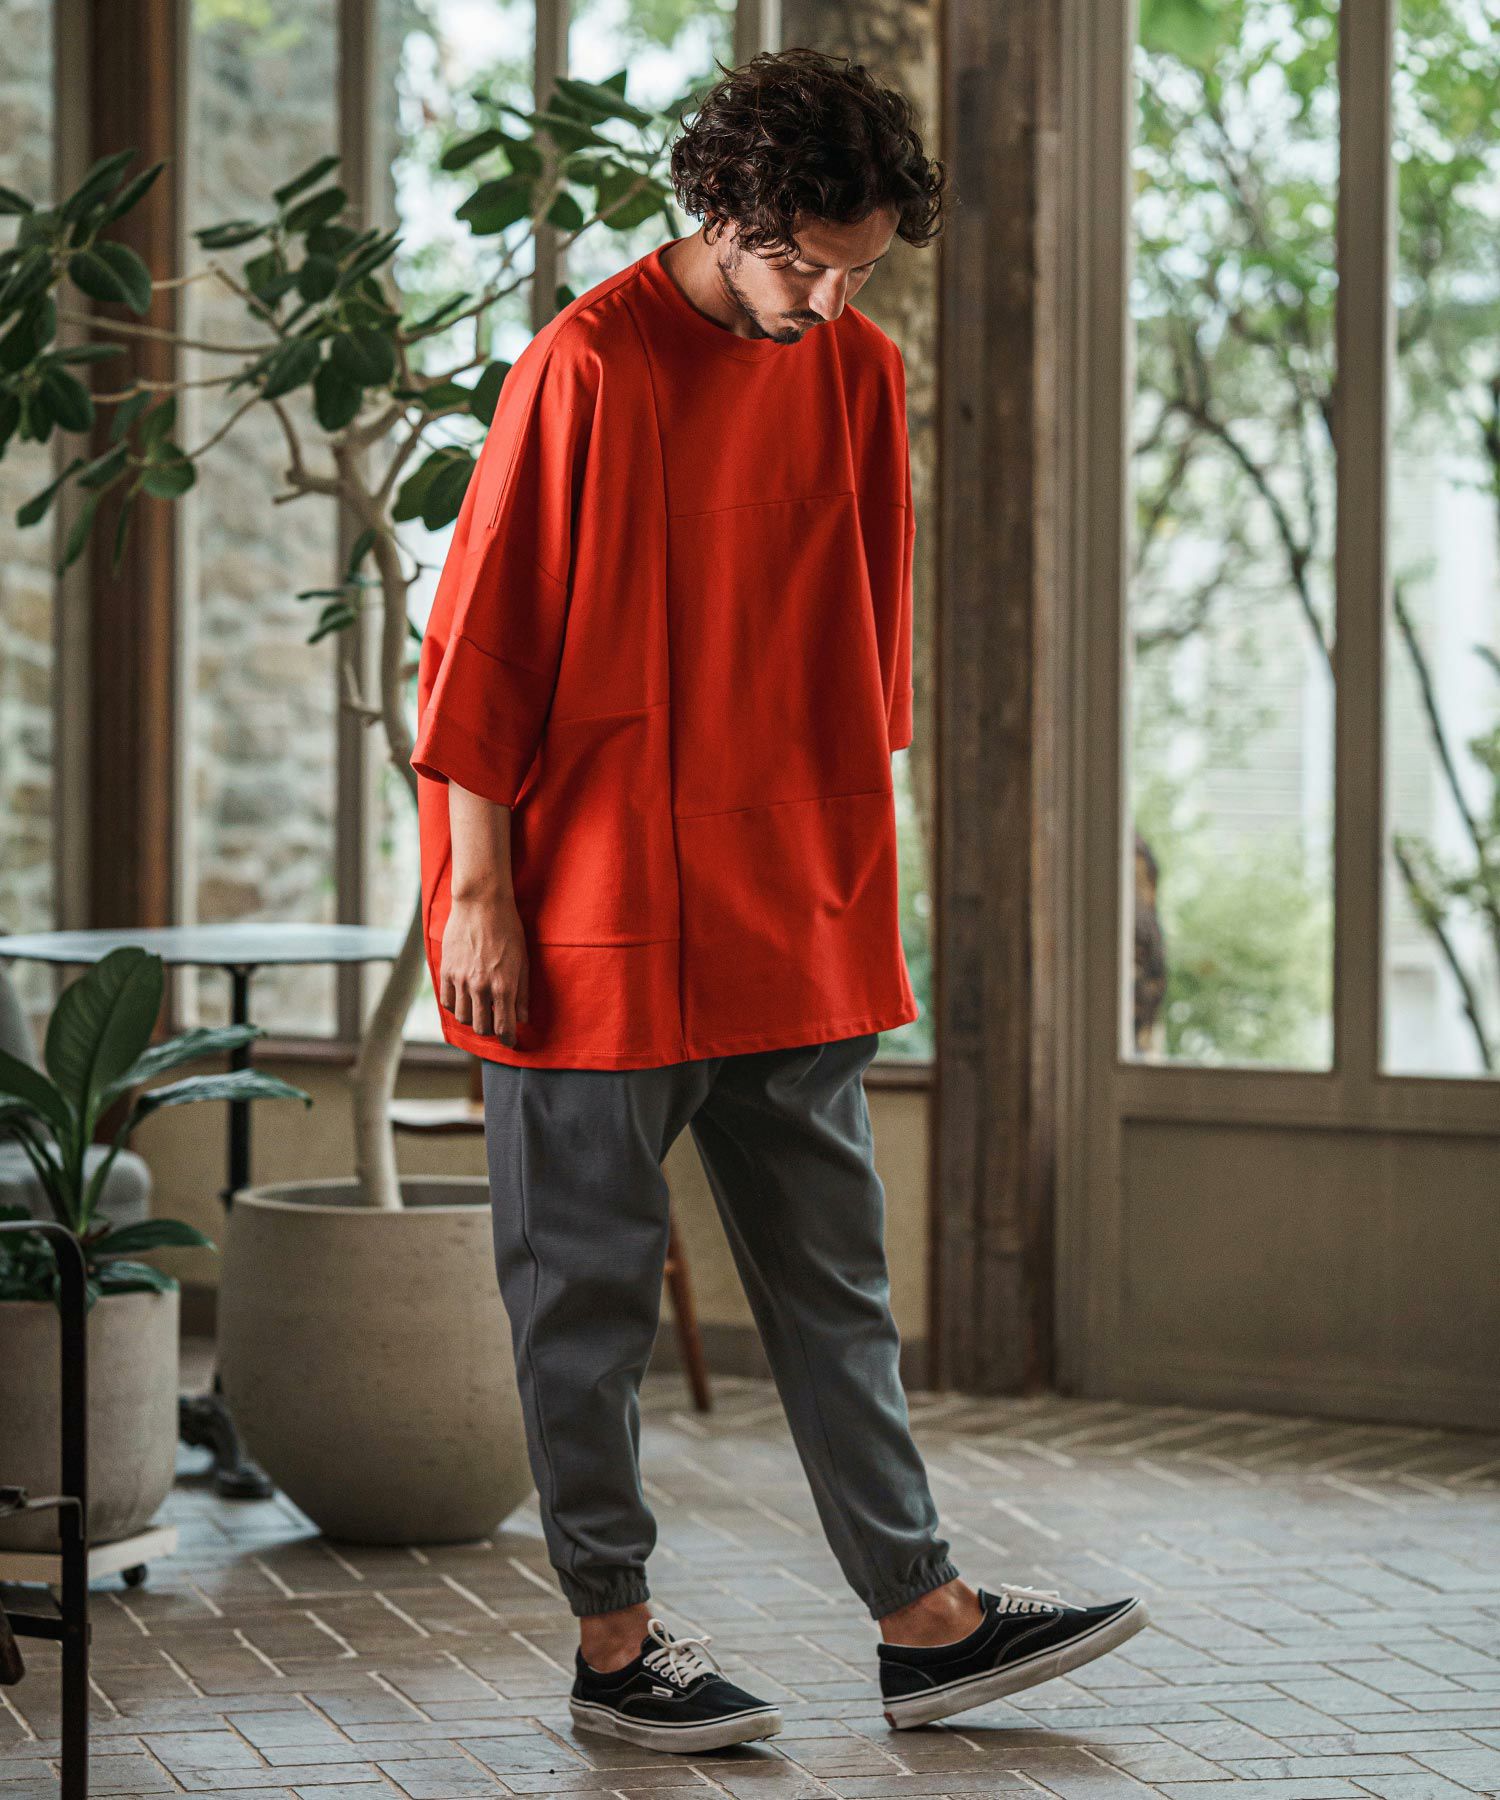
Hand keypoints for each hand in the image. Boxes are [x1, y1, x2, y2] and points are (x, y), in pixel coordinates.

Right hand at [440, 893, 529, 1044]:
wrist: (481, 904)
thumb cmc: (508, 930)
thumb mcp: (523, 962)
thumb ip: (523, 993)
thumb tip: (523, 1018)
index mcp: (504, 987)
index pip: (504, 1028)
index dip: (508, 1039)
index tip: (510, 1041)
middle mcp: (480, 987)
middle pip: (481, 1028)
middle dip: (490, 1031)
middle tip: (496, 1023)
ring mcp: (461, 980)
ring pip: (463, 1018)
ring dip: (473, 1019)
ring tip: (481, 1010)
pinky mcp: (447, 971)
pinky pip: (448, 1002)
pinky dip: (457, 1006)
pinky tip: (466, 999)